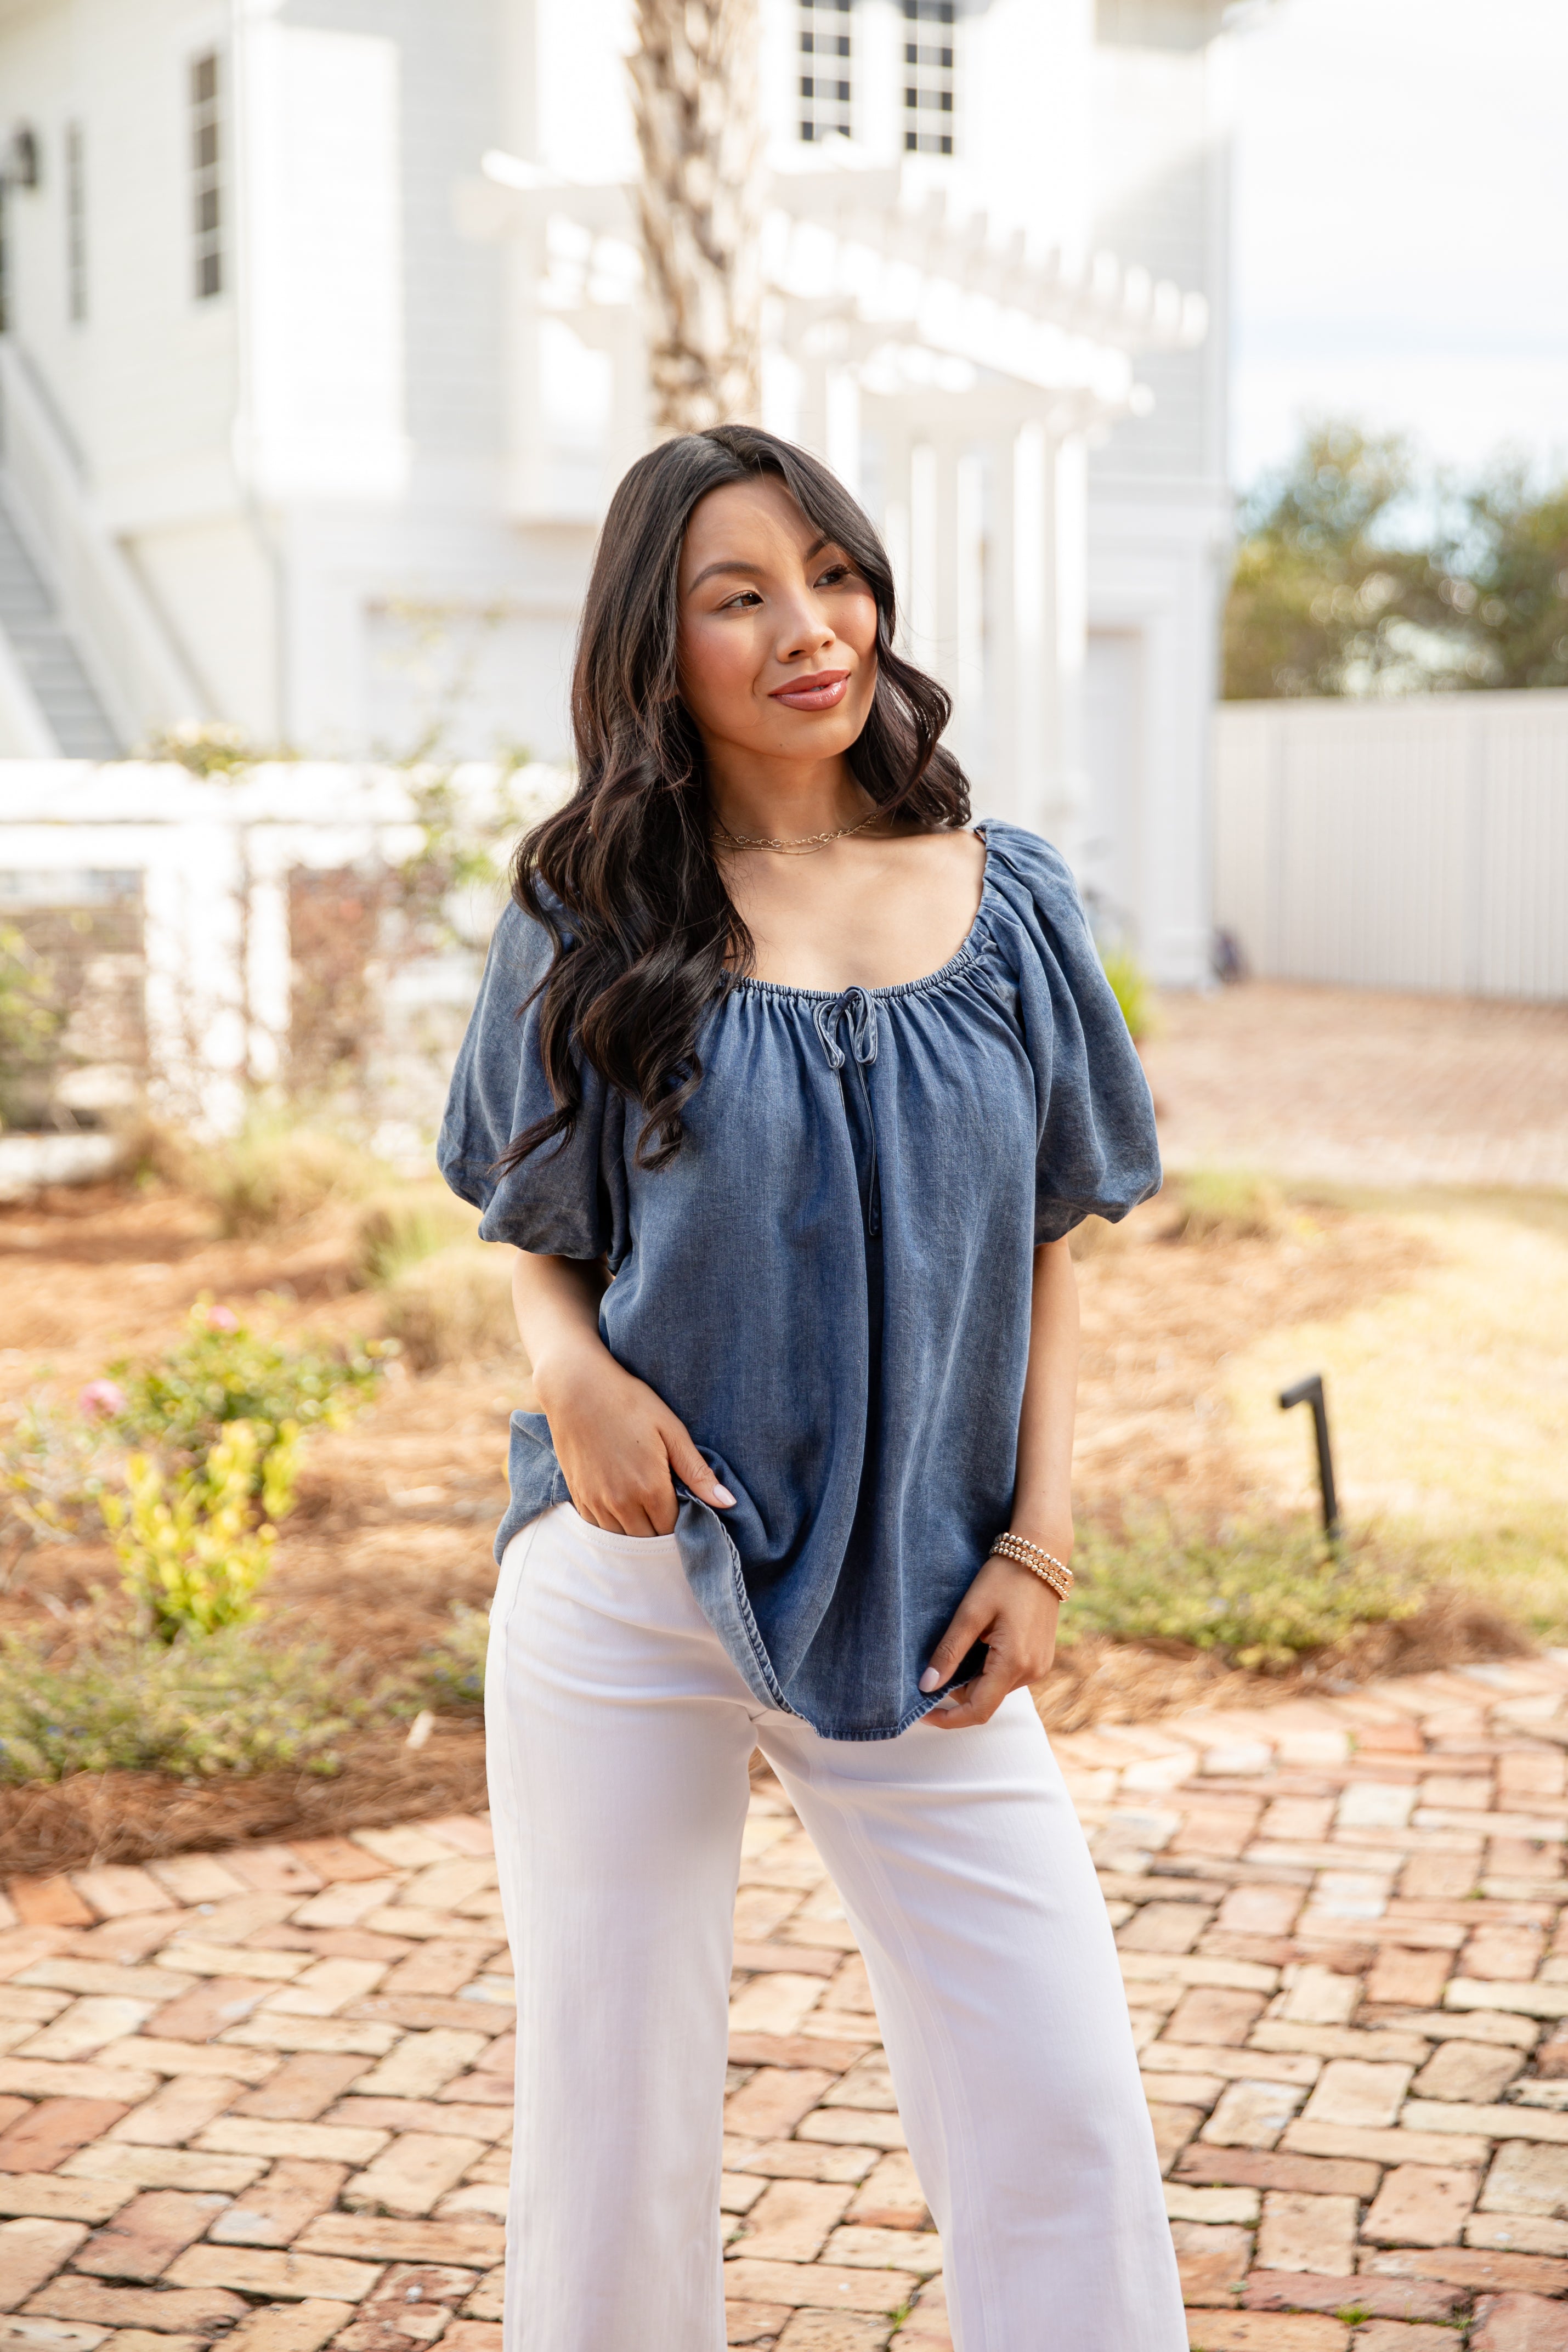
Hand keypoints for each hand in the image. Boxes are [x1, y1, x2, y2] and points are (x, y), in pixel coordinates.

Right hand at [532, 1338, 733, 1535]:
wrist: (576, 1389)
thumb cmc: (629, 1403)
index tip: (686, 1506)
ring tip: (646, 1505)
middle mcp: (622, 1504)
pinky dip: (614, 1523)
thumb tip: (729, 1503)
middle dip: (663, 1528)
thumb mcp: (671, 1431)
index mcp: (651, 1489)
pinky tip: (622, 1503)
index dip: (684, 1522)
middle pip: (650, 1539)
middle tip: (669, 1505)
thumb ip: (698, 1473)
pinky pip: (600, 1528)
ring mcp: (597, 1503)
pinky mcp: (579, 1498)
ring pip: (624, 1538)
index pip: (674, 1529)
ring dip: (638, 1529)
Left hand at [918, 1552, 1061, 1728]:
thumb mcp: (970, 1613)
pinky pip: (1009, 1675)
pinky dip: (989, 1669)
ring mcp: (1040, 1666)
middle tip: (935, 1666)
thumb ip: (949, 1652)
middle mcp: (1032, 1672)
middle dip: (958, 1691)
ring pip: (996, 1688)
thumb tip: (926, 1687)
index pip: (978, 1711)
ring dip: (973, 1678)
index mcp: (1014, 1663)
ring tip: (960, 1646)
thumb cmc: (1003, 1578)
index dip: (948, 1718)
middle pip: (986, 1699)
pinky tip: (980, 1643)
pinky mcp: (1041, 1658)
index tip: (921, 1712)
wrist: (1041, 1554)